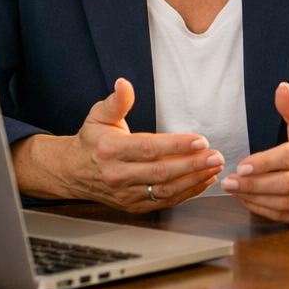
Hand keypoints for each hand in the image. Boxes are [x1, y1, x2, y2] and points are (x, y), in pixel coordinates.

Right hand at [11, 78, 224, 211]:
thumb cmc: (91, 140)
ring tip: (215, 168)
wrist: (71, 172)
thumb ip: (116, 101)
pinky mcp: (132, 205)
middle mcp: (117, 175)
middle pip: (161, 172)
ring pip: (165, 190)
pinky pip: (163, 201)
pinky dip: (186, 193)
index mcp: (111, 150)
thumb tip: (124, 84)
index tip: (201, 141)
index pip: (149, 148)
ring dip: (194, 180)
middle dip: (193, 165)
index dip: (177, 146)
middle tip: (217, 157)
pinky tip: (203, 182)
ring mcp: (125, 193)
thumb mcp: (99, 115)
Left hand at [221, 82, 288, 223]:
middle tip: (229, 181)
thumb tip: (281, 88)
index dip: (264, 162)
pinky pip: (286, 216)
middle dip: (253, 184)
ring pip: (284, 203)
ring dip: (255, 198)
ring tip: (234, 190)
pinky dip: (264, 210)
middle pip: (285, 183)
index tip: (241, 165)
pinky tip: (248, 200)